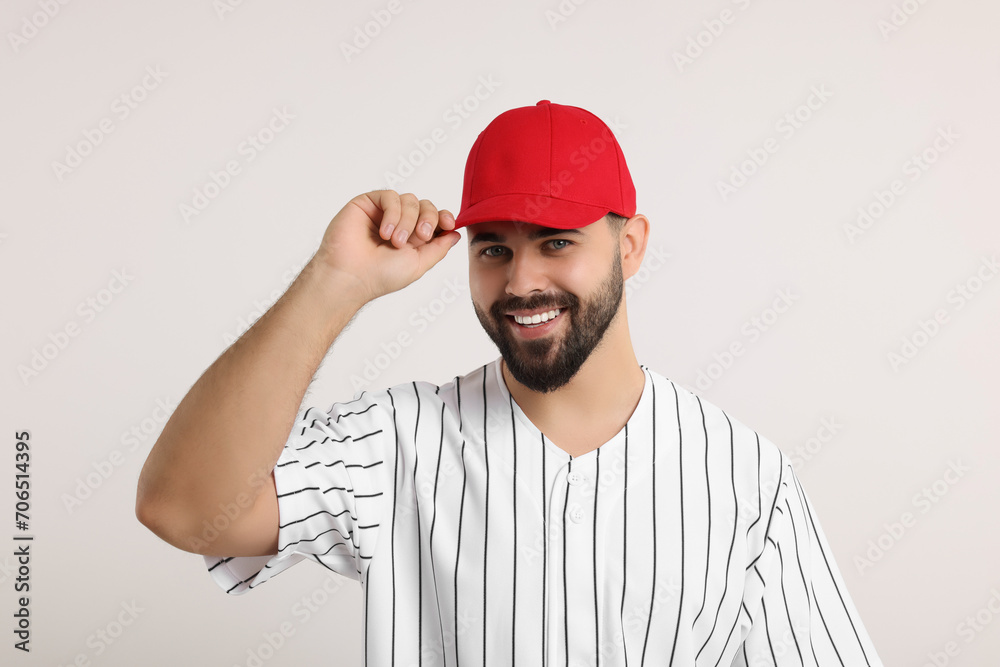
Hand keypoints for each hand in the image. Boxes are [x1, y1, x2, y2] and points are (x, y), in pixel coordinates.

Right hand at [310, 190, 461, 304]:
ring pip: (410, 200)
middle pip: (426, 205)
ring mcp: (383, 212)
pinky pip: (390, 196)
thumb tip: (455, 234)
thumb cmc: (380, 276)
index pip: (435, 218)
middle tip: (420, 237)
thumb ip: (439, 248)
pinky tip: (385, 232)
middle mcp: (399, 222)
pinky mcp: (367, 203)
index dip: (445, 217)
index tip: (449, 224)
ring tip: (394, 241)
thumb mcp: (419, 264)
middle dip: (428, 219)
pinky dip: (393, 213)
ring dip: (407, 221)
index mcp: (413, 237)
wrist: (351, 276)